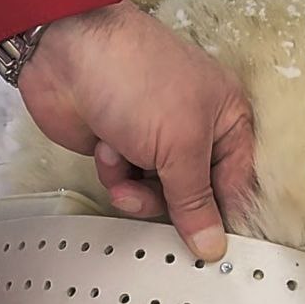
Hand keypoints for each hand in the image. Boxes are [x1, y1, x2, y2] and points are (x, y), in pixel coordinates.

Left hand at [18, 0, 253, 261]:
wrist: (67, 51)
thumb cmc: (139, 81)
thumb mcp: (180, 143)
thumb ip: (195, 201)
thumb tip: (213, 248)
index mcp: (227, 120)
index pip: (237, 185)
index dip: (223, 218)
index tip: (211, 251)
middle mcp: (196, 132)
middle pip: (194, 198)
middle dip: (169, 203)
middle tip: (150, 196)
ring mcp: (155, 140)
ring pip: (156, 196)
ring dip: (136, 190)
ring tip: (121, 166)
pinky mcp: (120, 148)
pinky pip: (126, 184)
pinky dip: (114, 172)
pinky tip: (105, 147)